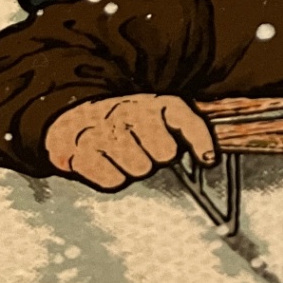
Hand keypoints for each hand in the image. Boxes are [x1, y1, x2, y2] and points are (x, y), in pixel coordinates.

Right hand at [45, 94, 215, 189]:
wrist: (74, 122)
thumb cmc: (124, 122)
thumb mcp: (154, 114)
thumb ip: (183, 130)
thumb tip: (208, 157)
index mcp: (150, 101)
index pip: (181, 114)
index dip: (199, 138)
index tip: (208, 159)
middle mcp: (127, 111)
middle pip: (164, 151)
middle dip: (158, 157)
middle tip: (144, 150)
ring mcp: (104, 130)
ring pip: (140, 168)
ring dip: (134, 168)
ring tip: (121, 156)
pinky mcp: (82, 153)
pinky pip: (114, 181)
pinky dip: (112, 177)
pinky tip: (105, 163)